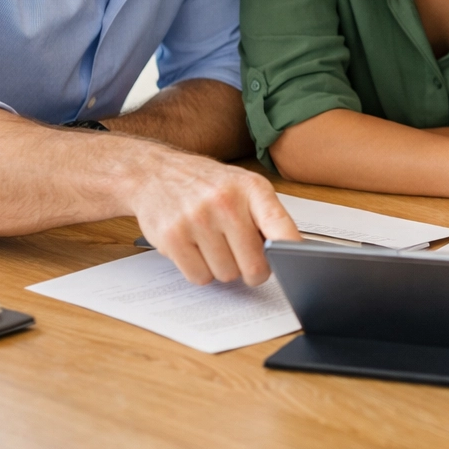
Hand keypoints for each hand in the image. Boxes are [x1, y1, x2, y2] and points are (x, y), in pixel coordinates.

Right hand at [127, 147, 301, 285]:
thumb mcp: (243, 186)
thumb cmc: (206, 184)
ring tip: (214, 245)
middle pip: (254, 265)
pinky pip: (199, 277)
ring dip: (223, 269)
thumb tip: (289, 254)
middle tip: (246, 261)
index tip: (295, 265)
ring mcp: (197, 220)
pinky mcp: (172, 238)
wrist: (154, 172)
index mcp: (251, 188)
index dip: (291, 252)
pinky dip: (200, 271)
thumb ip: (266, 216)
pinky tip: (196, 249)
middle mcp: (225, 202)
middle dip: (253, 271)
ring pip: (227, 275)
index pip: (280, 227)